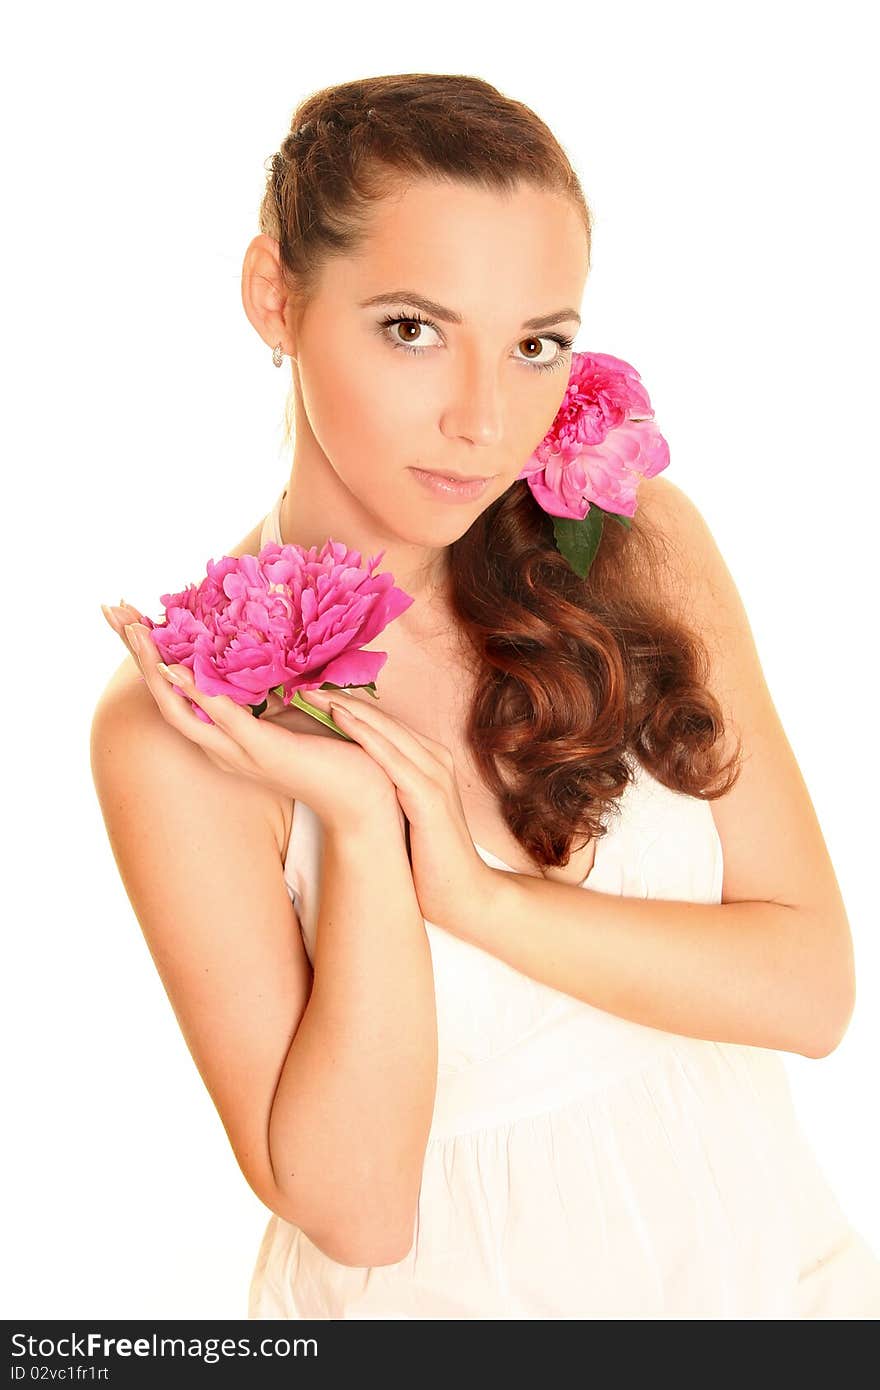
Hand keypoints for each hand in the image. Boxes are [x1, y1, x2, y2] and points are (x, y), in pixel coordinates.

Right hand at [100, 602, 400, 833]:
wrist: (363, 798)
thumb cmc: (334, 753)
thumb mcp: (292, 710)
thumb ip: (267, 688)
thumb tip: (256, 648)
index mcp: (225, 736)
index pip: (174, 692)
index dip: (147, 656)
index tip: (126, 615)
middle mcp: (221, 747)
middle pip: (162, 698)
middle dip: (137, 654)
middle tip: (114, 613)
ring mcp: (239, 752)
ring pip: (181, 710)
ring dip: (156, 668)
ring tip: (137, 632)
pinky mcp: (265, 751)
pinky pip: (225, 720)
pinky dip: (199, 693)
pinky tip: (179, 670)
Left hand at [303, 686, 497, 932]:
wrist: (463, 895)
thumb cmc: (428, 859)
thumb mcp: (403, 813)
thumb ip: (386, 789)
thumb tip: (349, 776)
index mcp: (429, 760)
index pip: (384, 724)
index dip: (348, 705)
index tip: (311, 691)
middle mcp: (435, 759)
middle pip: (382, 719)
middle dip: (342, 697)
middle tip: (301, 680)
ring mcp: (434, 775)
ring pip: (384, 730)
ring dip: (347, 707)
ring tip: (311, 691)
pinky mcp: (427, 795)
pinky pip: (391, 757)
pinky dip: (364, 735)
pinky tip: (339, 718)